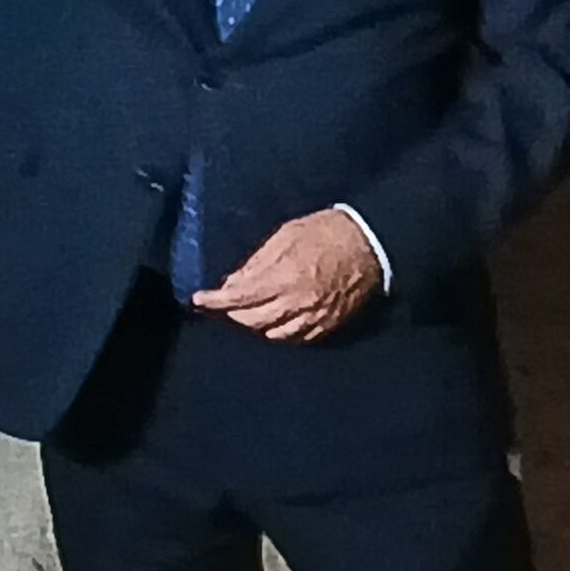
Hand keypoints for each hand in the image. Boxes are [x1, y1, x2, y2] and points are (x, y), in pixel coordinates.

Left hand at [197, 208, 383, 341]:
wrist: (371, 244)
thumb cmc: (328, 231)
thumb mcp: (287, 234)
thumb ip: (257, 260)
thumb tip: (233, 281)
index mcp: (285, 276)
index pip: (239, 297)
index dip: (214, 301)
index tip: (198, 300)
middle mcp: (297, 303)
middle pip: (252, 321)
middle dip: (231, 314)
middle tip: (221, 305)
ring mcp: (314, 317)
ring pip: (272, 335)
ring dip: (254, 326)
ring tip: (245, 313)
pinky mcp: (328, 325)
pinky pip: (297, 339)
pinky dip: (279, 333)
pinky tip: (274, 323)